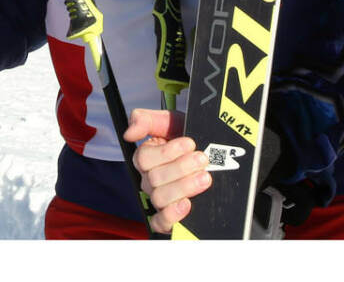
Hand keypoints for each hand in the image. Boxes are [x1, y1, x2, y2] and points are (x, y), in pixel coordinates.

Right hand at [125, 108, 210, 233]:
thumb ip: (146, 120)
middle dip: (182, 167)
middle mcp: (148, 180)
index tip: (190, 143)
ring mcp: (158, 200)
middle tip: (203, 159)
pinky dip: (172, 215)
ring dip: (184, 187)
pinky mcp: (168, 218)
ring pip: (160, 198)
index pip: (144, 158)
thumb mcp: (170, 120)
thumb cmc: (188, 136)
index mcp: (145, 157)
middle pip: (155, 179)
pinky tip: (187, 204)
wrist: (215, 154)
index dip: (167, 152)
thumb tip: (128, 133)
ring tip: (205, 177)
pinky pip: (160, 223)